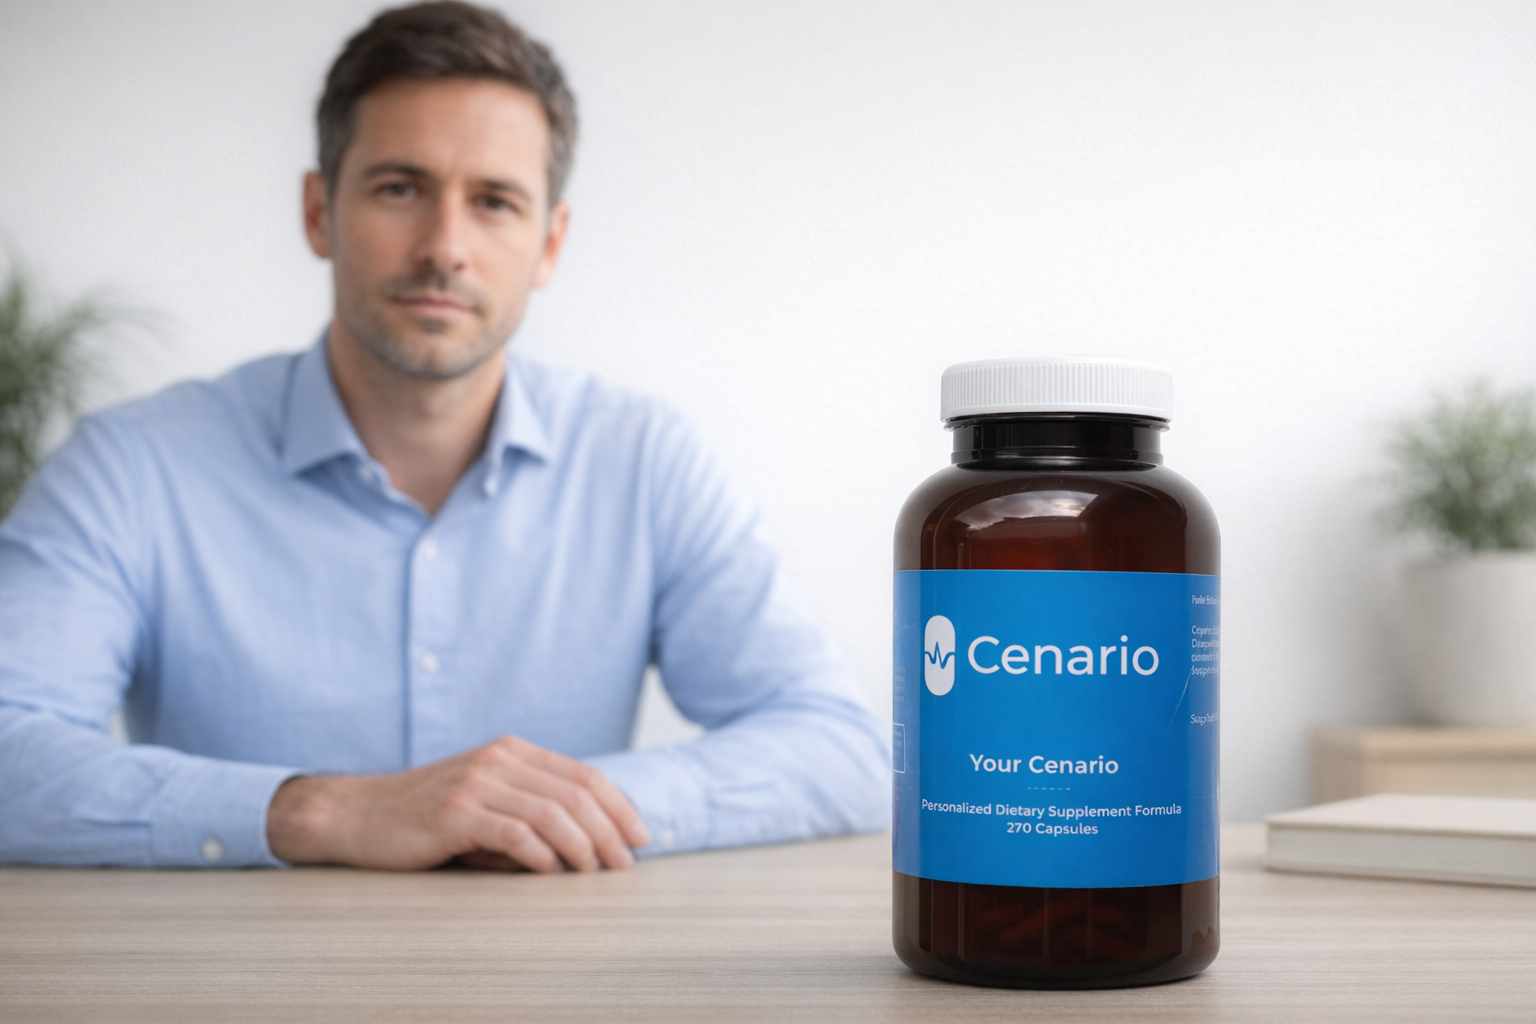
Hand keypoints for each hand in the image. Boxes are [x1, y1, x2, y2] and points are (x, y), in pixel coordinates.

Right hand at [266, 736, 650, 871]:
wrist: (357, 815)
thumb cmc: (426, 818)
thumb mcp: (485, 804)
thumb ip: (531, 813)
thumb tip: (589, 847)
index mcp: (512, 752)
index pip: (584, 776)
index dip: (619, 807)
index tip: (640, 838)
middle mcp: (499, 760)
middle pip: (576, 793)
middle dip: (610, 830)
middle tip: (625, 864)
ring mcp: (477, 783)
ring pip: (552, 812)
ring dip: (582, 846)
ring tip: (595, 872)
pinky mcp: (455, 812)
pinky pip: (515, 832)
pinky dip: (541, 855)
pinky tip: (552, 872)